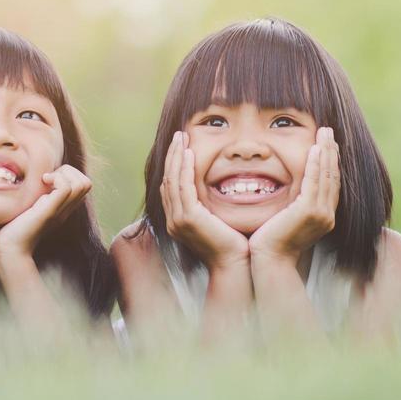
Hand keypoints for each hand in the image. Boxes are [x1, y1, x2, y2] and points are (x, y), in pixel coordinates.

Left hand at [0, 164, 92, 260]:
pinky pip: (67, 187)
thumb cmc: (13, 227)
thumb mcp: (30, 207)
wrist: (10, 248)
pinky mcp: (50, 212)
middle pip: (86, 182)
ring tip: (45, 180)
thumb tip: (37, 178)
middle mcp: (66, 209)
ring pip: (82, 183)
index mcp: (63, 208)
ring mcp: (60, 211)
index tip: (48, 178)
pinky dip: (56, 178)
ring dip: (63, 174)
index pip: (83, 185)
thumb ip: (38, 196)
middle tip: (48, 178)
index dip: (69, 174)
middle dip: (68, 171)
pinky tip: (41, 183)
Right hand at [161, 131, 249, 269]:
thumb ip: (209, 204)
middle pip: (166, 179)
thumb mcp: (216, 219)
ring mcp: (178, 220)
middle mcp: (173, 220)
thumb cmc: (231, 243)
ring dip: (176, 156)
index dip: (173, 164)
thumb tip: (215, 184)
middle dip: (172, 155)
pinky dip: (184, 169)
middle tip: (178, 135)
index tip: (180, 146)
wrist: (234, 264)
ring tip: (181, 138)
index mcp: (177, 221)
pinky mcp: (188, 218)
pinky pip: (183, 187)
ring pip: (172, 180)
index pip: (170, 186)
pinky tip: (189, 154)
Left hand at [249, 126, 339, 263]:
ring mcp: (320, 214)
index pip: (331, 183)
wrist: (270, 260)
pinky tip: (314, 149)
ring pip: (327, 176)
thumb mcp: (287, 218)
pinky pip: (314, 182)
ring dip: (326, 152)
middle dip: (331, 151)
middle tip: (328, 131)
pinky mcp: (309, 212)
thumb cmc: (272, 241)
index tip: (328, 143)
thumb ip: (294, 203)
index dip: (331, 161)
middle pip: (333, 176)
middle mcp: (327, 215)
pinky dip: (316, 164)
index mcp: (324, 216)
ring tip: (324, 133)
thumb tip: (290, 188)